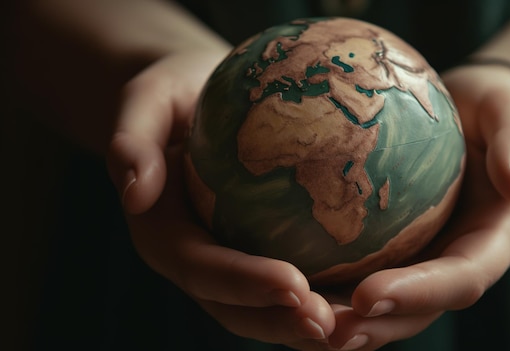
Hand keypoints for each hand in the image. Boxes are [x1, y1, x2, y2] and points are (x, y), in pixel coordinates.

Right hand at [106, 50, 335, 347]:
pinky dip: (324, 295)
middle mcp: (195, 258)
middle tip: (330, 327)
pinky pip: (291, 279)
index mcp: (163, 232)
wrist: (190, 98)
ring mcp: (227, 259)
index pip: (201, 268)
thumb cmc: (171, 92)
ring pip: (265, 308)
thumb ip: (131, 138)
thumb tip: (133, 190)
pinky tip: (369, 294)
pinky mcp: (256, 250)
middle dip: (280, 323)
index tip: (294, 286)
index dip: (244, 284)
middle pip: (234, 306)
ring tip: (357, 326)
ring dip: (305, 324)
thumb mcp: (145, 96)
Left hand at [317, 64, 509, 350]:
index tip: (368, 295)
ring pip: (388, 306)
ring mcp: (426, 261)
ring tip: (299, 322)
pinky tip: (291, 288)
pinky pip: (364, 276)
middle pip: (419, 309)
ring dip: (347, 320)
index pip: (461, 278)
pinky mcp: (398, 250)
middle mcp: (459, 261)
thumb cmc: (496, 108)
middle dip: (375, 325)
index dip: (418, 293)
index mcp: (494, 240)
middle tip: (324, 331)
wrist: (475, 115)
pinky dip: (332, 290)